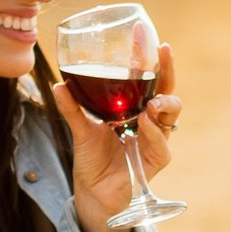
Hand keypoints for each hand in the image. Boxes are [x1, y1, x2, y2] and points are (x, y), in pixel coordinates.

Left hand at [53, 43, 180, 231]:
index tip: (156, 40)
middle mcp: (150, 120)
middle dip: (169, 72)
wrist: (93, 192)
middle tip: (163, 54)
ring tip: (152, 101)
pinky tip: (145, 123)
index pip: (151, 80)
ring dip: (164, 103)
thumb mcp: (80, 129)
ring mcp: (155, 139)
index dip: (156, 61)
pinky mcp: (155, 161)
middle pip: (168, 91)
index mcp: (135, 108)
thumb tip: (58, 84)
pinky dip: (154, 133)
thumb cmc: (92, 158)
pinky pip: (162, 145)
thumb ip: (72, 108)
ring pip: (172, 115)